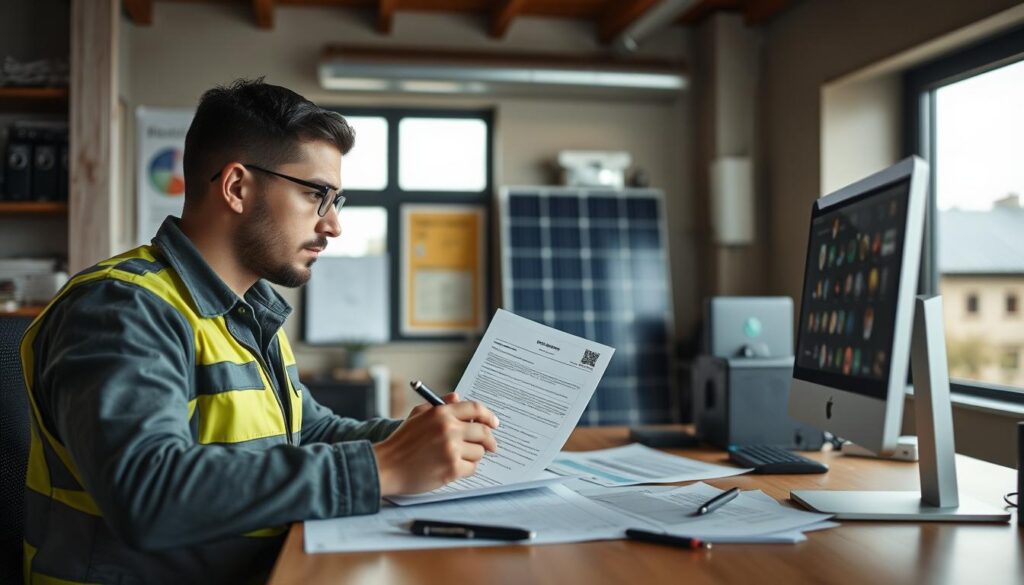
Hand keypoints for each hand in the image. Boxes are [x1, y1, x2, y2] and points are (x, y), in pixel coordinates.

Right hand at [373, 393, 499, 495]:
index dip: (488, 416)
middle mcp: (449, 429)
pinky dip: (466, 469)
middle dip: (489, 440)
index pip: (475, 408)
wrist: (386, 466)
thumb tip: (458, 397)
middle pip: (483, 432)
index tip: (494, 423)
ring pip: (479, 452)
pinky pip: (472, 468)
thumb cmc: (402, 442)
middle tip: (490, 446)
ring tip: (457, 457)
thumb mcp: (417, 415)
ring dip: (473, 456)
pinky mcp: (452, 469)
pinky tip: (452, 468)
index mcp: (441, 413)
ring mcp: (451, 450)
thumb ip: (440, 405)